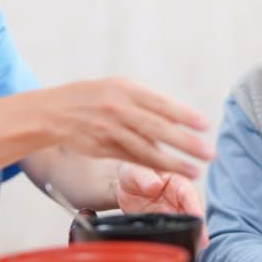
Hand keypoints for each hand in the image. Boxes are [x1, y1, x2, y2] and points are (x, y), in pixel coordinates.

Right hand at [43, 78, 213, 177]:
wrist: (53, 112)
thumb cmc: (93, 97)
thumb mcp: (117, 88)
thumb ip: (144, 102)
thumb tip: (176, 119)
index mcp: (125, 89)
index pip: (160, 103)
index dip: (184, 115)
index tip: (205, 125)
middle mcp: (117, 109)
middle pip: (157, 128)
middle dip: (186, 142)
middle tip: (209, 153)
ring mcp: (108, 130)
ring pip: (145, 149)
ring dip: (173, 162)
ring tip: (195, 171)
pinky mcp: (102, 149)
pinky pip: (131, 159)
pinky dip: (151, 166)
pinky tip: (168, 173)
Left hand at [115, 163, 208, 247]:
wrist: (124, 186)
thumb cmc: (134, 171)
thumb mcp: (135, 170)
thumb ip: (144, 177)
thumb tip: (155, 185)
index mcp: (177, 182)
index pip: (189, 194)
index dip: (194, 206)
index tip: (198, 217)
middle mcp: (178, 200)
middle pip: (192, 215)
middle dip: (199, 228)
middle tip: (202, 241)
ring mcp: (172, 214)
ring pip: (184, 227)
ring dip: (189, 236)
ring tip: (193, 247)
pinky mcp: (163, 226)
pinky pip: (170, 235)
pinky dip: (173, 241)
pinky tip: (174, 247)